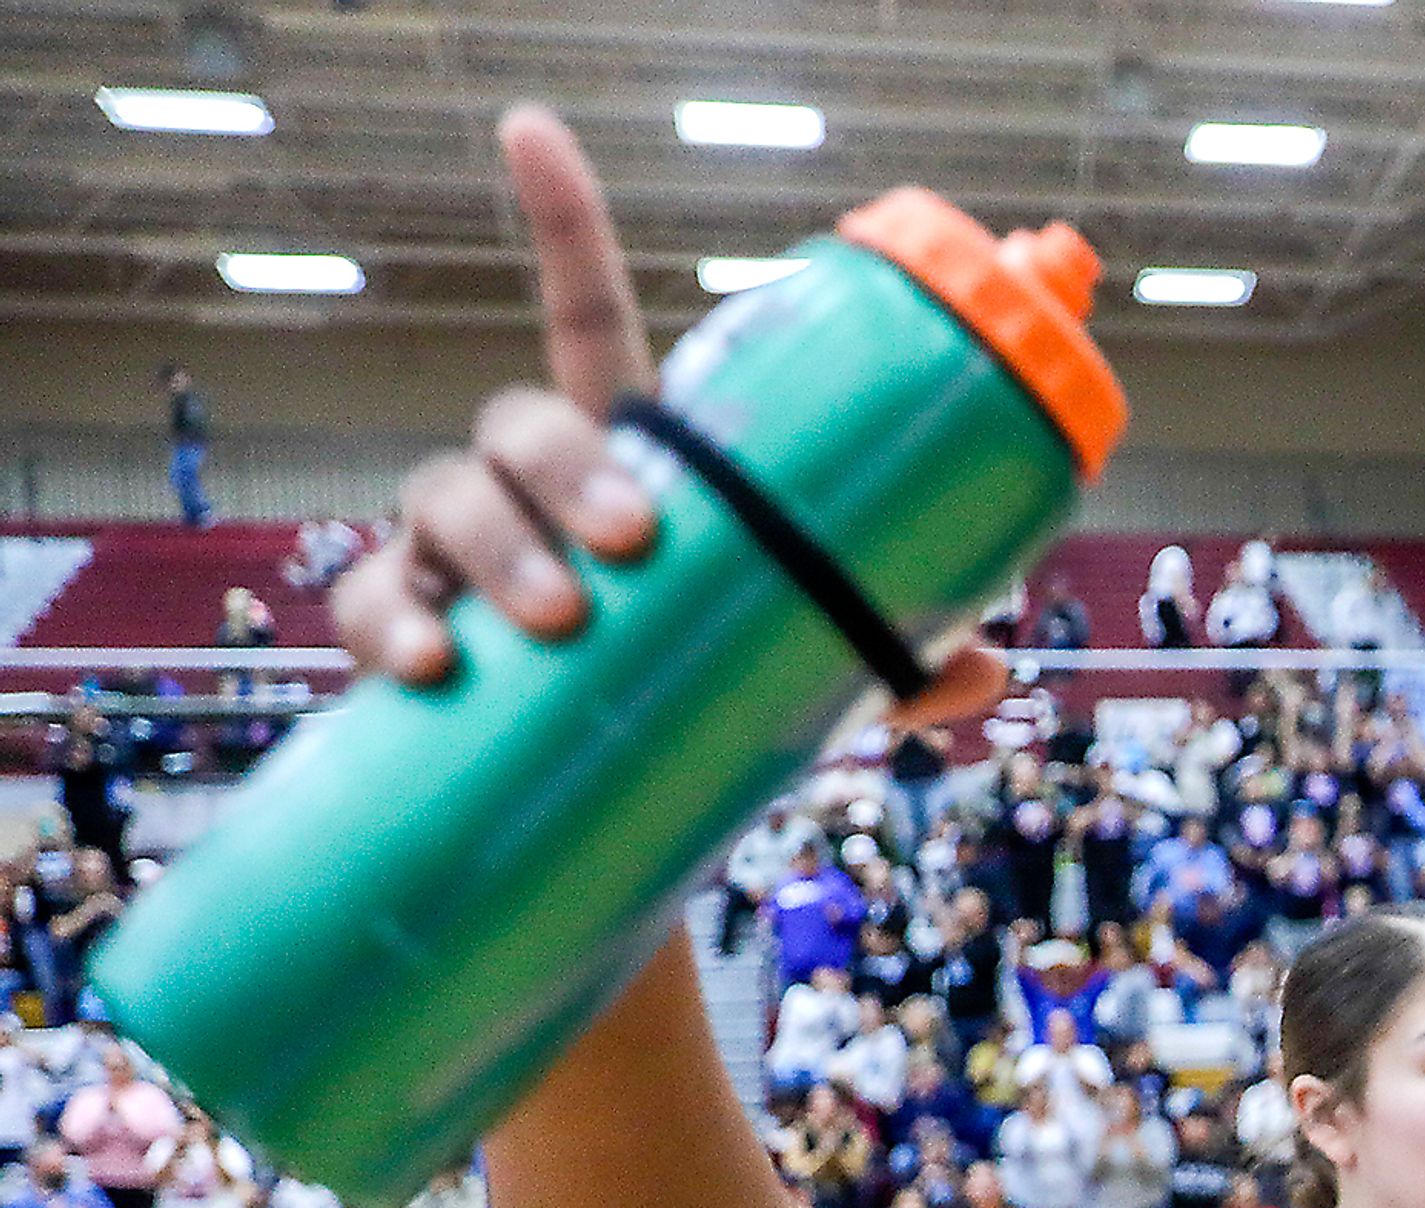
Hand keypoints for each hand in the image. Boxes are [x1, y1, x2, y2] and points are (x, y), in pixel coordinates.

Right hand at [327, 105, 1002, 730]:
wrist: (606, 800)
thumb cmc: (703, 695)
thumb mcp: (809, 672)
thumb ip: (892, 659)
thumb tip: (985, 663)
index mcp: (627, 457)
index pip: (585, 318)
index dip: (560, 222)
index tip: (531, 129)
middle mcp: (529, 485)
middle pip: (521, 419)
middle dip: (565, 465)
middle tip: (631, 537)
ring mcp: (458, 552)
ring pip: (449, 496)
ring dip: (501, 546)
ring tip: (562, 614)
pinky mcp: (408, 625)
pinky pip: (377, 604)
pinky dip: (400, 625)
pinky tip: (438, 661)